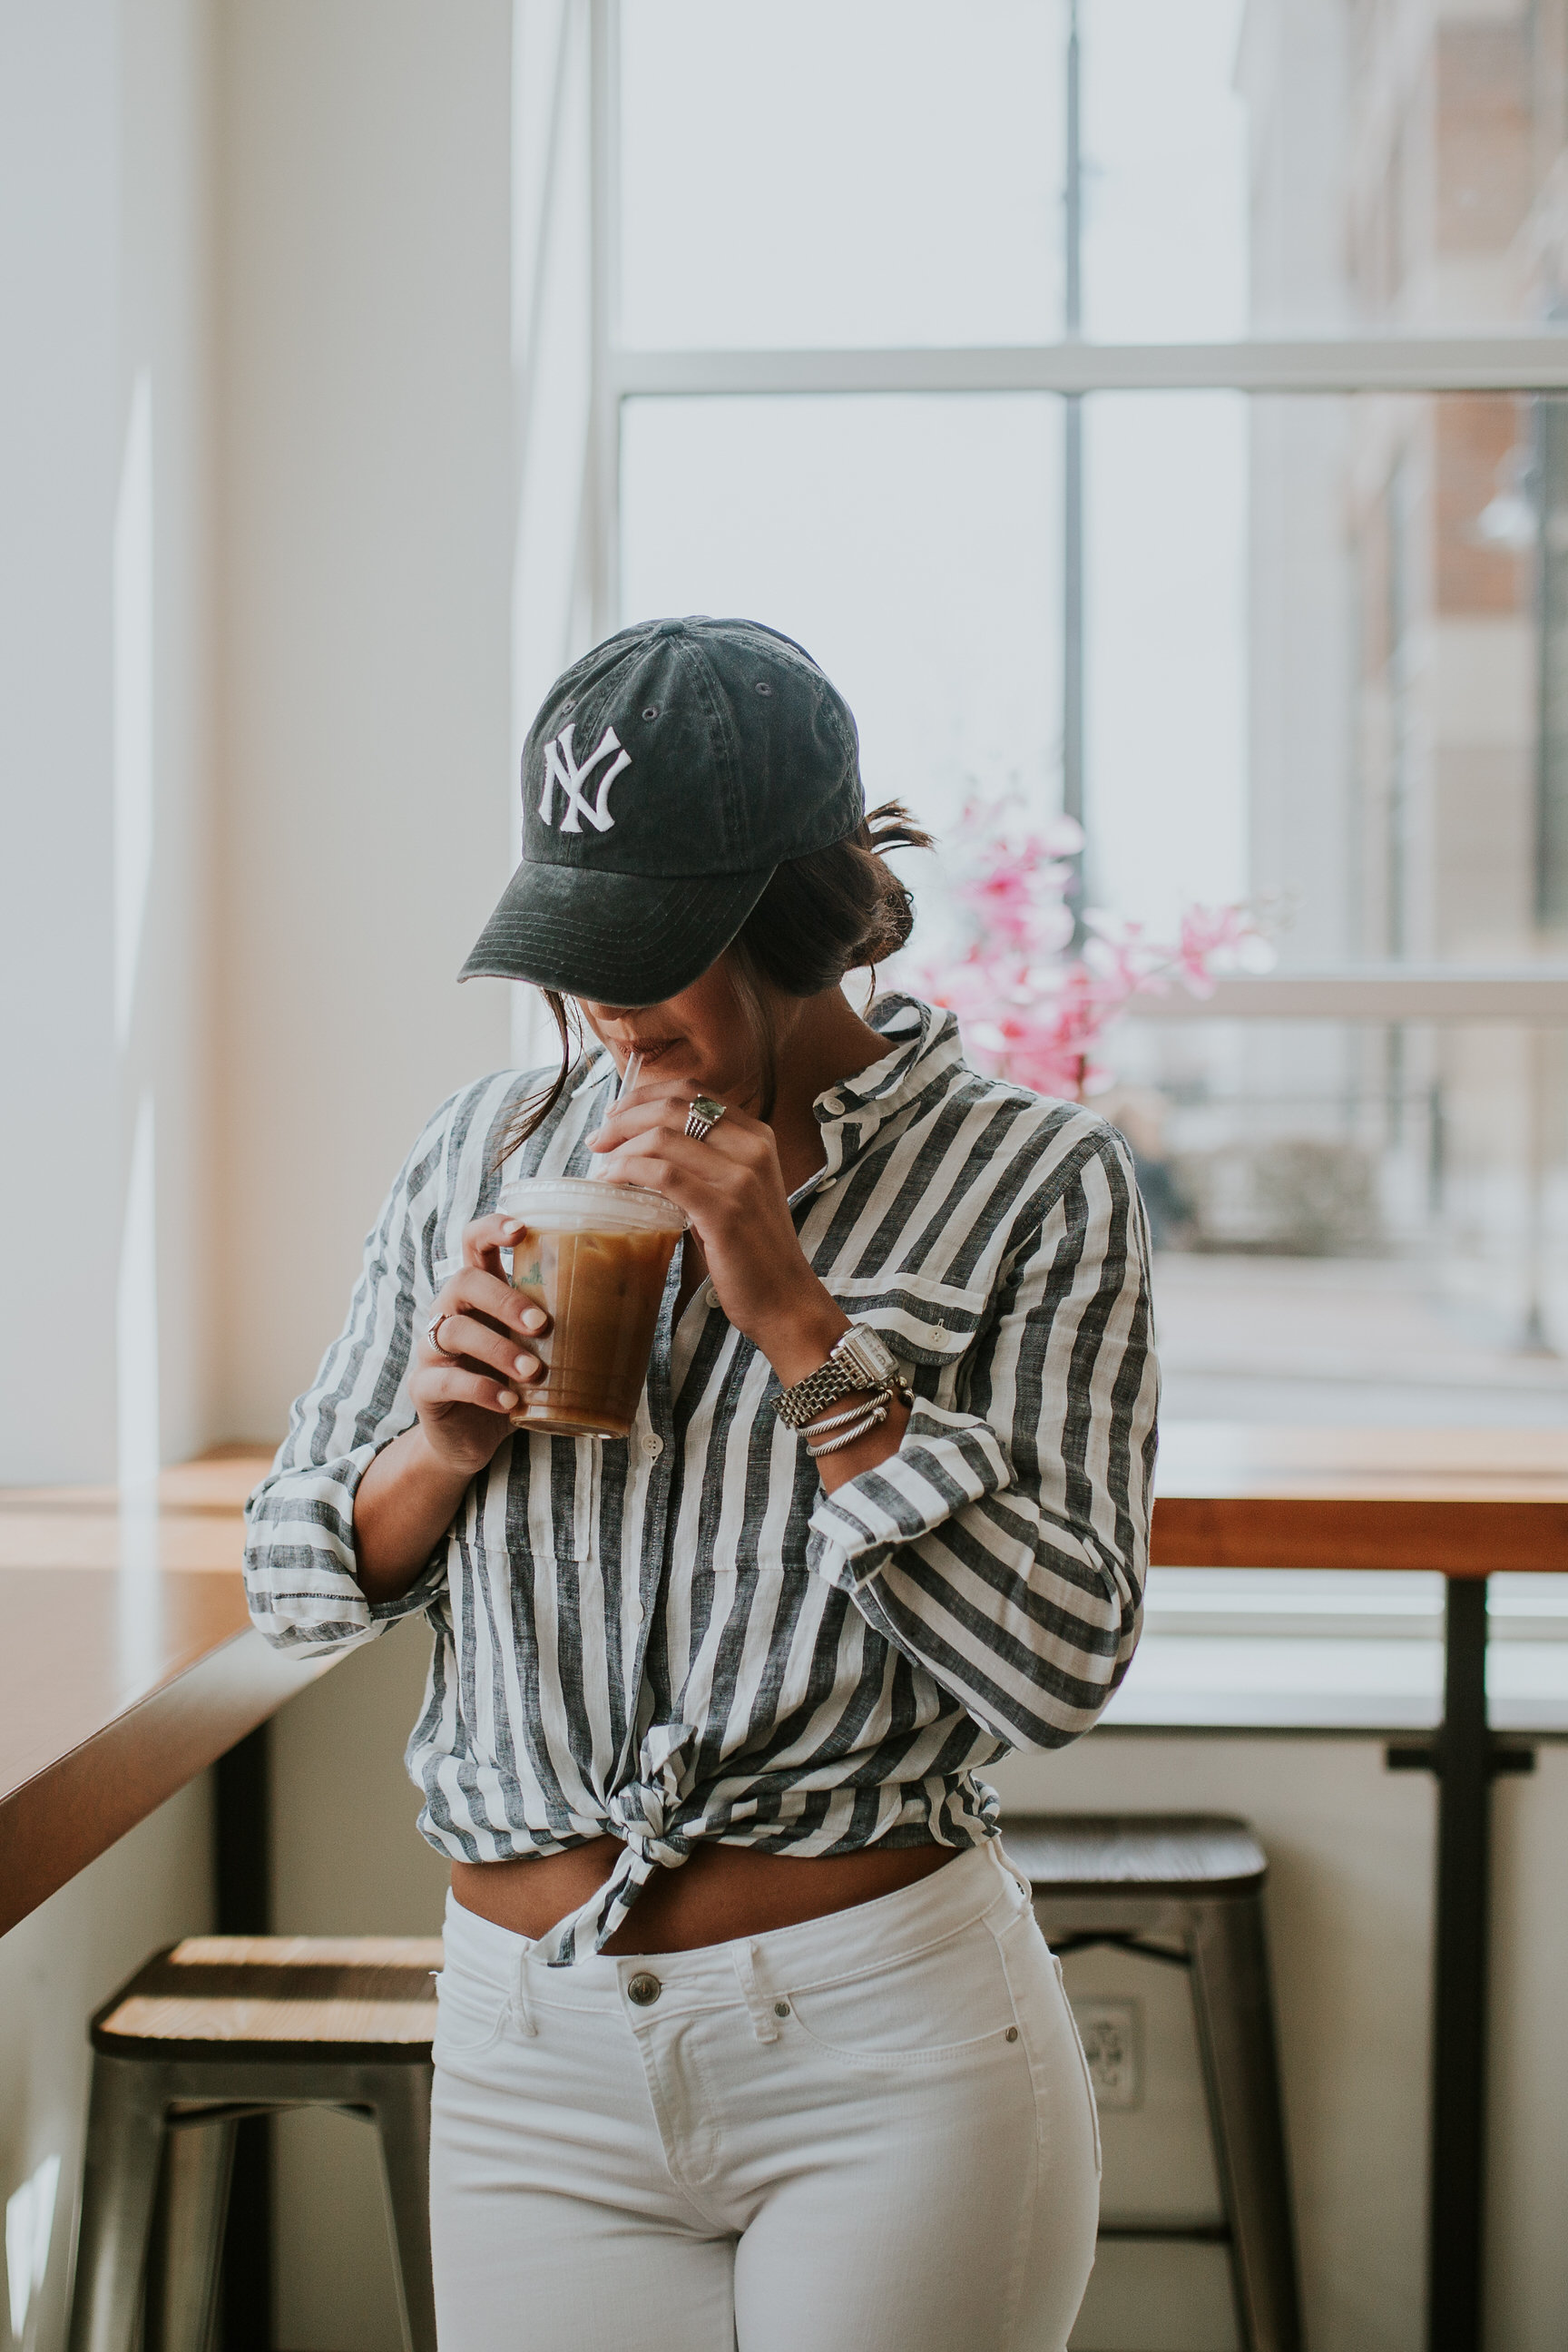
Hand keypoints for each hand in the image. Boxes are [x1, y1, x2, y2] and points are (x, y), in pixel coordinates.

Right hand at [410, 1213, 551, 1473]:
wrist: (470, 1438)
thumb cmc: (512, 1383)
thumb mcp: (537, 1350)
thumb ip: (564, 1324)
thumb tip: (638, 1302)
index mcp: (478, 1294)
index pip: (473, 1244)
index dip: (492, 1229)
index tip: (521, 1229)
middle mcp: (449, 1312)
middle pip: (464, 1282)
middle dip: (505, 1299)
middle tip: (543, 1324)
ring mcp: (431, 1349)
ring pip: (454, 1331)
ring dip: (499, 1349)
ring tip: (533, 1372)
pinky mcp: (424, 1388)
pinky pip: (446, 1380)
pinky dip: (481, 1390)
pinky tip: (509, 1403)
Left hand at [587, 1082, 847, 1382]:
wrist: (784, 1297)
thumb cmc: (753, 1248)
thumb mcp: (738, 1189)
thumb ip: (706, 1161)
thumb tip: (645, 1143)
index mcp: (757, 1136)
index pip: (692, 1091)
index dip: (644, 1096)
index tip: (615, 1114)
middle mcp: (753, 1148)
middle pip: (673, 1107)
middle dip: (624, 1118)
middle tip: (598, 1140)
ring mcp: (741, 1178)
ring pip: (663, 1138)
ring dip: (621, 1147)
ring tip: (601, 1165)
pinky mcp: (724, 1211)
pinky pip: (662, 1174)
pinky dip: (628, 1172)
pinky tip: (611, 1182)